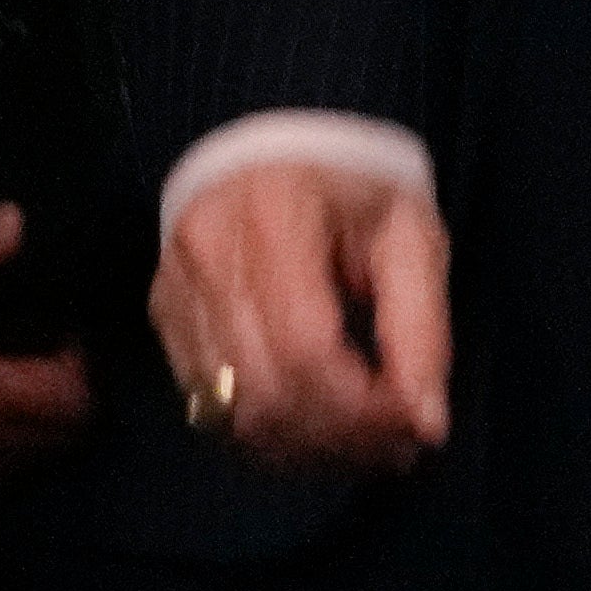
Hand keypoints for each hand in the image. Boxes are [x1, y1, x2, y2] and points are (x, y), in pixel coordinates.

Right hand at [148, 159, 452, 479]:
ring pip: (233, 410)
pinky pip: (209, 403)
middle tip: (397, 446)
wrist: (274, 143)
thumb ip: (422, 327)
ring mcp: (175, 286)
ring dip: (305, 447)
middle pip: (266, 390)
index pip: (306, 347)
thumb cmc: (352, 186)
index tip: (413, 424)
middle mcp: (208, 252)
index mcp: (273, 214)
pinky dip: (267, 434)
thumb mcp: (410, 236)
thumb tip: (426, 421)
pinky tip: (313, 428)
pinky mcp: (164, 312)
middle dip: (340, 437)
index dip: (362, 408)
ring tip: (361, 443)